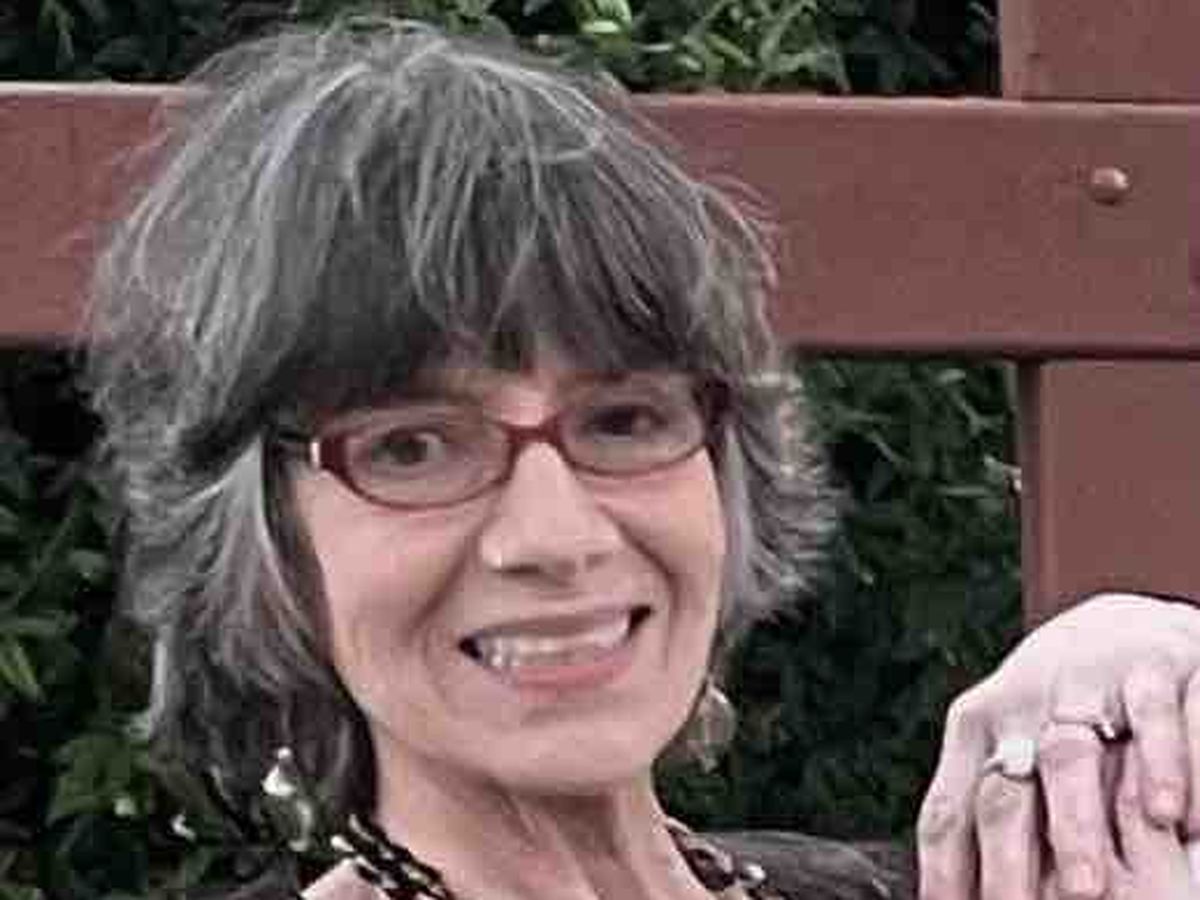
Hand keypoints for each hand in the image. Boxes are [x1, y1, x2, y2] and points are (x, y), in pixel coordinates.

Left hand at [917, 592, 1199, 899]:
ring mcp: (1082, 684)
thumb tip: (957, 896)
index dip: (946, 871)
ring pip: (1068, 755)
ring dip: (1074, 823)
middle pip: (1003, 792)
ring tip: (1086, 887)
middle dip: (1006, 860)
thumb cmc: (1056, 707)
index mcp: (976, 729)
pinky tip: (1167, 816)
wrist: (1118, 624)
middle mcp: (1021, 705)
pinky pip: (1151, 716)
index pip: (949, 810)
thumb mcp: (1009, 746)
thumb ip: (986, 812)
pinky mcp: (1148, 667)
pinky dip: (1161, 766)